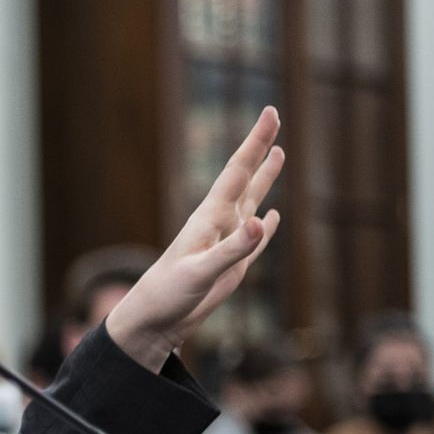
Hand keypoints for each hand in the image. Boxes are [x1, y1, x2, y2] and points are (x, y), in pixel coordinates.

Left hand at [105, 107, 284, 371]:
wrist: (155, 320)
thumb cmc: (169, 294)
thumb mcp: (202, 272)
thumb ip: (234, 248)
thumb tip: (264, 218)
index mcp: (210, 217)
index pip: (238, 170)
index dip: (256, 141)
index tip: (270, 112)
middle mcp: (219, 222)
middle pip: (245, 176)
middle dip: (260, 146)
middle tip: (273, 116)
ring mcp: (226, 242)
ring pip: (252, 201)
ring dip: (266, 178)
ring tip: (278, 153)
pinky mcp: (232, 263)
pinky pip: (256, 238)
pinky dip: (268, 225)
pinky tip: (274, 215)